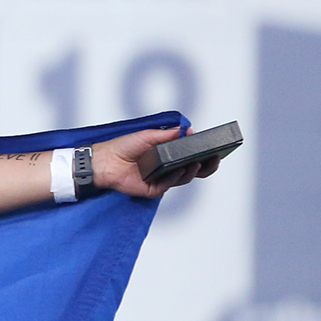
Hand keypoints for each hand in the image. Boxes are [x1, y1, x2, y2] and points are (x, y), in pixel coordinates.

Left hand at [90, 126, 221, 198]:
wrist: (105, 160)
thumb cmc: (123, 147)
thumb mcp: (148, 135)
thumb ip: (168, 134)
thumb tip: (187, 130)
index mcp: (169, 155)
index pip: (192, 155)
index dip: (204, 152)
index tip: (215, 146)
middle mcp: (167, 169)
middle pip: (194, 170)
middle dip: (207, 166)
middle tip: (216, 159)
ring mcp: (161, 180)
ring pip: (184, 178)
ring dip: (193, 170)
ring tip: (198, 162)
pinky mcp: (153, 190)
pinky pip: (169, 184)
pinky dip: (175, 176)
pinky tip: (178, 170)